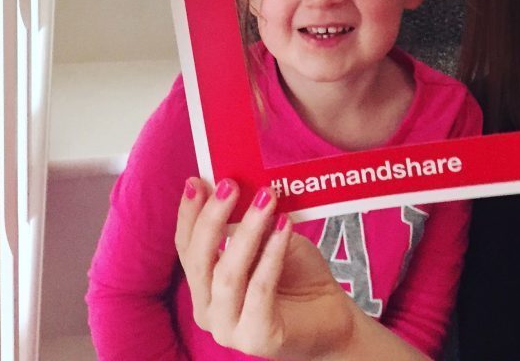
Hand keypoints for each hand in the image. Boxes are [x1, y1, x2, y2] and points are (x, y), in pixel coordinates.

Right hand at [175, 179, 356, 359]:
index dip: (189, 214)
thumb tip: (233, 182)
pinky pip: (260, 290)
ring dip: (246, 231)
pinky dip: (271, 255)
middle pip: (200, 260)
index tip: (197, 180)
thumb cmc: (296, 275)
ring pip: (228, 274)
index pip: (187, 247)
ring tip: (267, 199)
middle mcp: (209, 310)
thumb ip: (246, 222)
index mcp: (204, 286)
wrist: (332, 315)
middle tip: (231, 184)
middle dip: (212, 218)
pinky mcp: (257, 339)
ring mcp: (230, 329)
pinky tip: (284, 227)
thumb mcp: (267, 239)